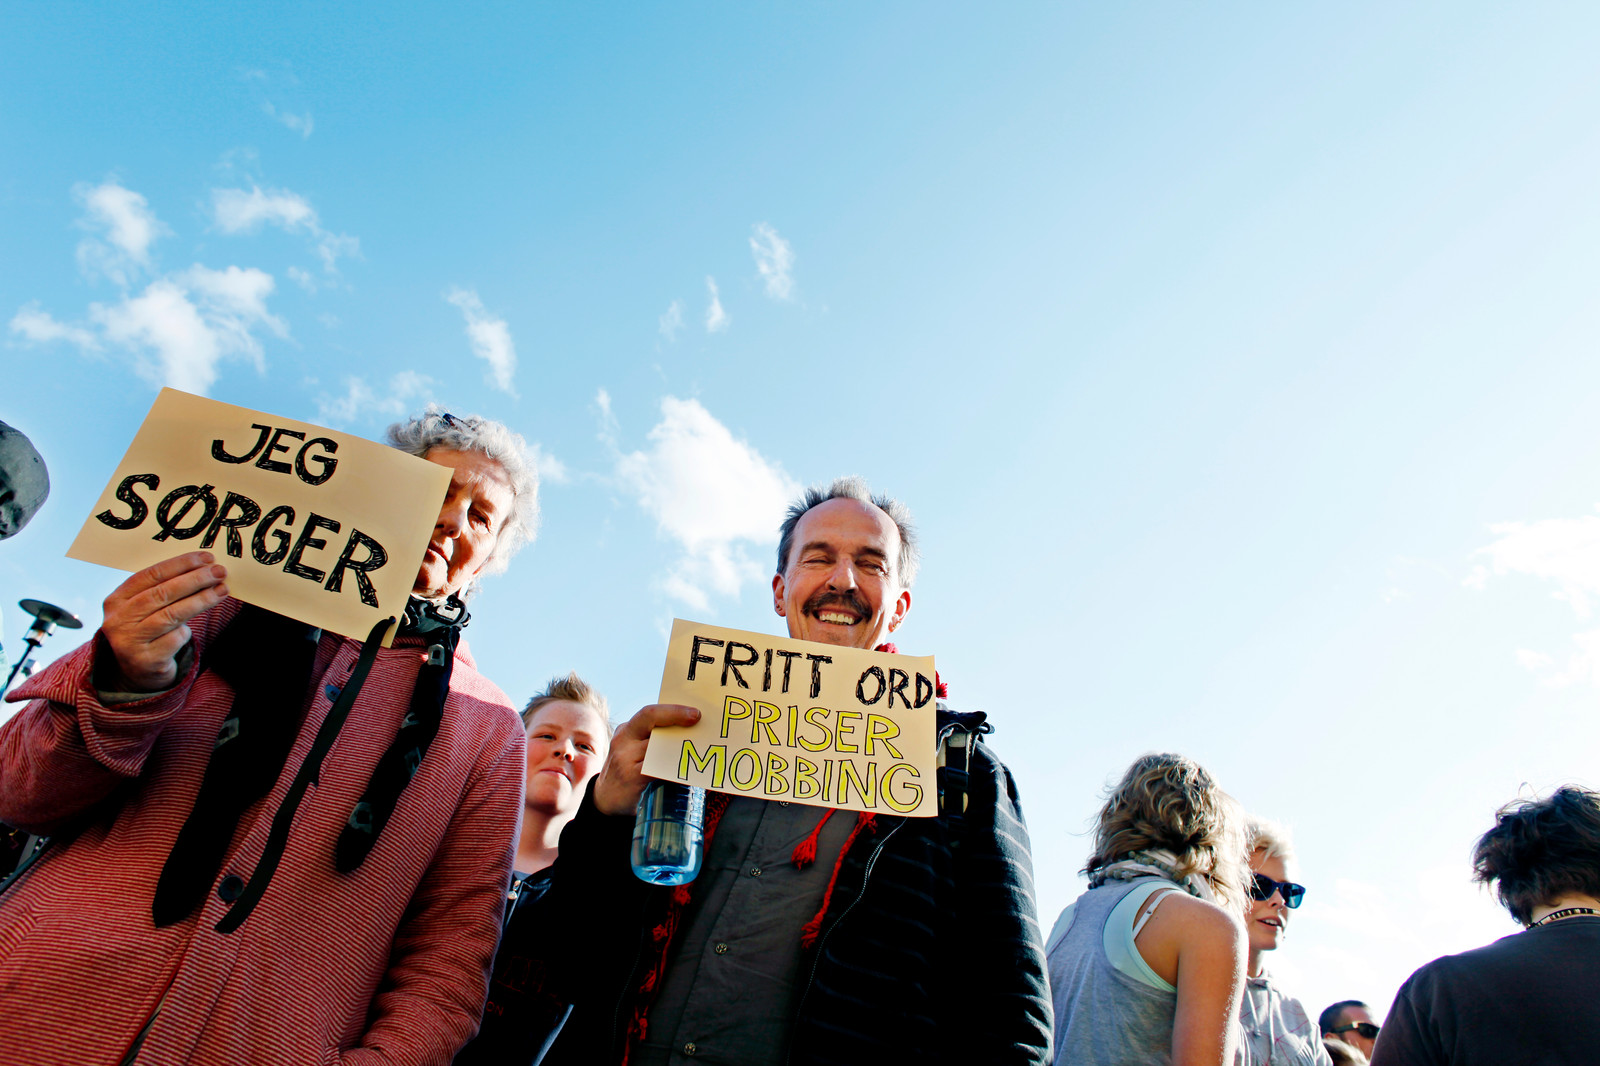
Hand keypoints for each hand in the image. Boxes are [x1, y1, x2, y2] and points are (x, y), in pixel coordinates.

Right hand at [101, 551, 229, 691]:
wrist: (137, 673)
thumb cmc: (148, 631)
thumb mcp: (146, 609)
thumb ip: (164, 590)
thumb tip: (204, 568)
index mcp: (116, 600)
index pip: (151, 575)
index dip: (180, 564)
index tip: (206, 558)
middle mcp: (118, 620)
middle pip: (162, 593)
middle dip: (195, 580)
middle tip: (219, 572)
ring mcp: (129, 641)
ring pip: (171, 615)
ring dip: (201, 600)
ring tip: (222, 590)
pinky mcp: (145, 660)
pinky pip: (175, 639)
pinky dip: (186, 632)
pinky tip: (191, 629)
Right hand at [592, 703, 701, 815]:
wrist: (607, 803)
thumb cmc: (629, 775)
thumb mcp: (635, 752)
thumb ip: (654, 742)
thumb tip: (690, 733)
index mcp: (627, 731)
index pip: (649, 713)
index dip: (673, 710)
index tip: (695, 713)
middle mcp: (623, 740)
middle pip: (649, 717)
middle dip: (676, 714)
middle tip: (697, 718)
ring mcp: (624, 757)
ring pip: (657, 743)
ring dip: (679, 743)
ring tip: (697, 744)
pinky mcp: (630, 777)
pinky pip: (658, 767)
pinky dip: (674, 767)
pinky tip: (686, 770)